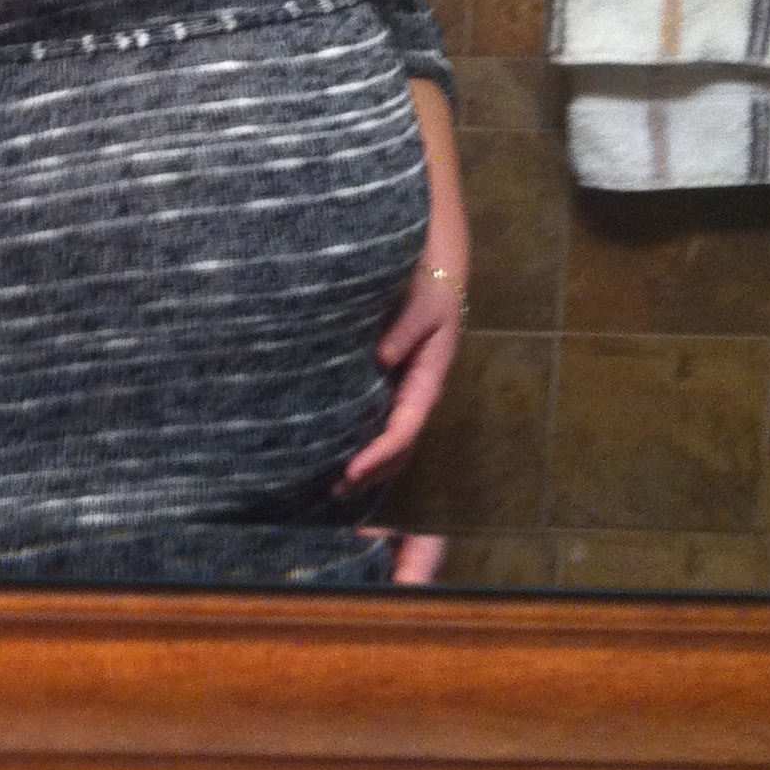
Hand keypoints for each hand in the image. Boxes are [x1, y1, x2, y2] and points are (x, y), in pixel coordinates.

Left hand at [338, 253, 466, 492]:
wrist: (436, 277)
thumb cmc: (430, 293)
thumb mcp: (423, 308)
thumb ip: (404, 331)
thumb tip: (382, 358)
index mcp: (426, 383)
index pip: (404, 430)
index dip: (379, 453)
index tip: (352, 470)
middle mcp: (416, 397)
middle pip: (398, 450)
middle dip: (371, 474)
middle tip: (334, 492)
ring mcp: (405, 396)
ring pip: (391, 445)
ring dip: (368, 469)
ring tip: (333, 488)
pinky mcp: (391, 389)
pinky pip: (381, 427)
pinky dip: (364, 447)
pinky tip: (337, 455)